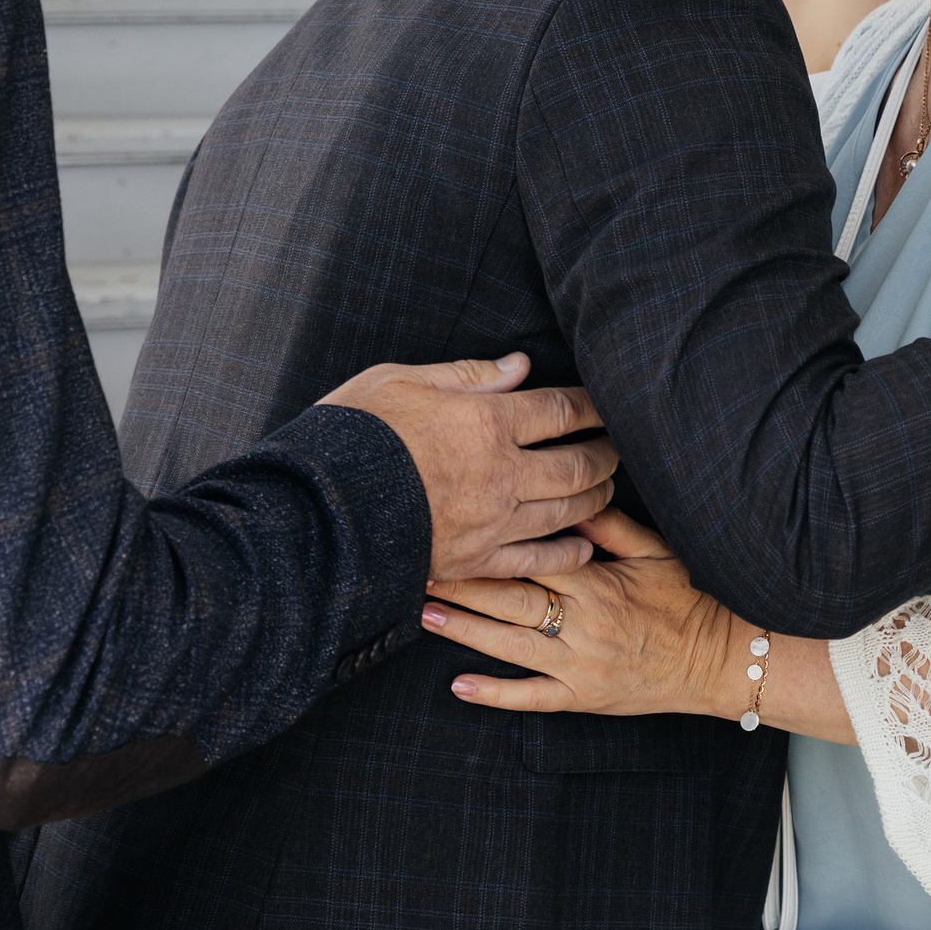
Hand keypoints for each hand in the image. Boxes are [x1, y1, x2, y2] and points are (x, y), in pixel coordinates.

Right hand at [317, 352, 616, 582]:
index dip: (592, 406)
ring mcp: (491, 522)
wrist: (313, 511)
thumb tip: (518, 367)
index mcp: (486, 422)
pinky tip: (584, 546)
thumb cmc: (352, 435)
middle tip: (617, 447)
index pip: (562, 411)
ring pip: (566, 512)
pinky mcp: (474, 561)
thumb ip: (467, 375)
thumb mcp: (400, 381)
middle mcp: (500, 475)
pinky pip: (537, 561)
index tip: (604, 404)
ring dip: (595, 498)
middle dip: (605, 454)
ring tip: (605, 486)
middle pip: (578, 465)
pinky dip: (568, 553)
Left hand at [421, 508, 740, 716]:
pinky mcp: (582, 698)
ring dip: (465, 630)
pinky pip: (531, 699)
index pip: (531, 560)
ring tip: (425, 614)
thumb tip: (571, 498)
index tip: (455, 531)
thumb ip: (610, 527)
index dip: (490, 547)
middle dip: (463, 584)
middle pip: (509, 601)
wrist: (718, 658)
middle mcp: (581, 625)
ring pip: (510, 647)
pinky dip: (493, 693)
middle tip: (420, 567)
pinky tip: (458, 685)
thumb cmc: (689, 600)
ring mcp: (578, 666)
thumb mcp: (656, 552)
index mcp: (596, 584)